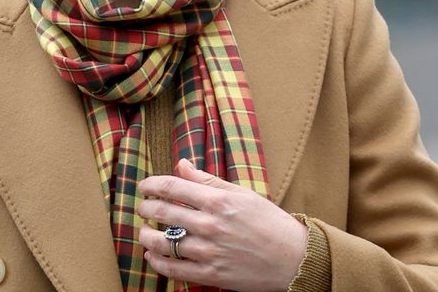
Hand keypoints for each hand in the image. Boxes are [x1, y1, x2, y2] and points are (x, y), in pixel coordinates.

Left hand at [137, 158, 306, 291]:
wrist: (295, 259)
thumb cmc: (270, 223)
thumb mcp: (242, 194)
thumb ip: (208, 180)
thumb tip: (181, 164)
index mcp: (218, 202)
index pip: (172, 187)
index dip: (152, 184)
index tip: (143, 186)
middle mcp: (211, 226)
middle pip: (163, 213)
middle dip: (146, 207)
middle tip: (143, 207)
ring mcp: (210, 252)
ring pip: (163, 242)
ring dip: (146, 235)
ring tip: (144, 231)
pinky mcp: (212, 274)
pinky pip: (175, 269)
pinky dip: (157, 262)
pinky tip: (151, 255)